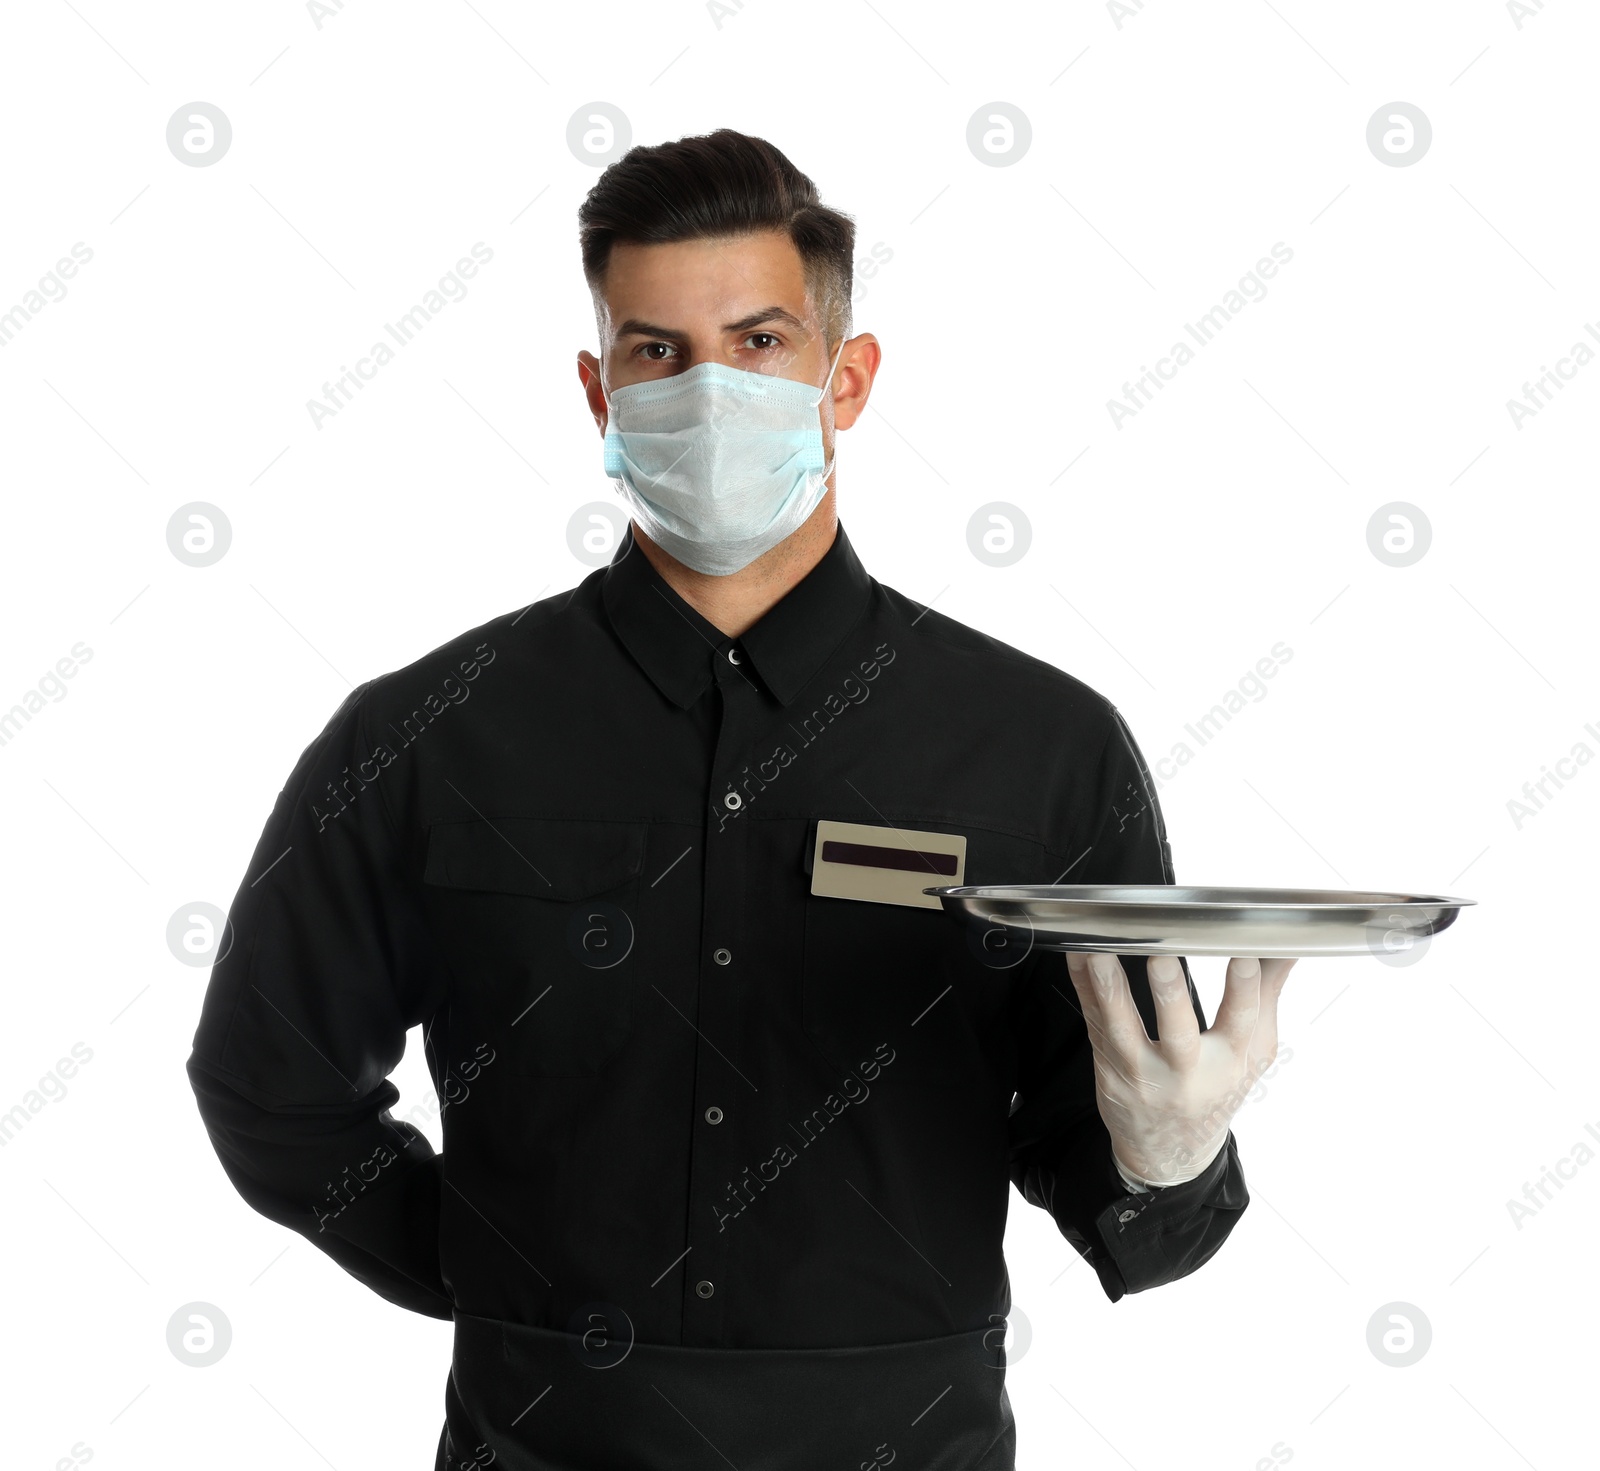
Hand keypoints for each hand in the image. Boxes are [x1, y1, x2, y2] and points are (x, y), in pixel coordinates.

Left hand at [1064, 952, 1295, 1186]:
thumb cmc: (1218, 1090)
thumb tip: (1288, 944)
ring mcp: (1144, 1074)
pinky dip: (1084, 989)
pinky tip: (1078, 958)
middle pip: (1178, 1033)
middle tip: (1160, 958)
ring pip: (1123, 1029)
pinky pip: (1095, 1024)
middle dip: (1169, 994)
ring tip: (1100, 954)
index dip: (1244, 990)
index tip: (1245, 956)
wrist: (1171, 1150)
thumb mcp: (1254, 1054)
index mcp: (1230, 1063)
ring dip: (1110, 989)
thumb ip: (1267, 995)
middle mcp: (1187, 1072)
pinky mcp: (1111, 1070)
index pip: (1241, 1024)